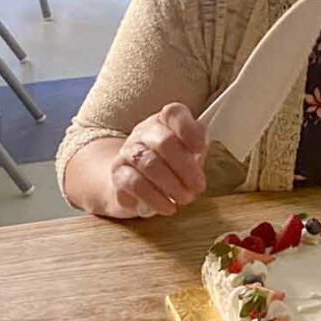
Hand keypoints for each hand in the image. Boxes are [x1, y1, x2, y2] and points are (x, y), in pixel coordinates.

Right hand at [109, 103, 207, 218]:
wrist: (130, 182)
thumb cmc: (167, 165)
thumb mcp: (186, 152)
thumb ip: (197, 146)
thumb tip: (203, 144)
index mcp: (163, 121)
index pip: (174, 114)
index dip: (189, 129)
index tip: (200, 148)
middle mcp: (143, 133)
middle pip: (164, 142)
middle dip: (186, 167)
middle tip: (198, 186)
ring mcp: (128, 152)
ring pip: (150, 164)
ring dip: (172, 185)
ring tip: (186, 198)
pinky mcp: (118, 174)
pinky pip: (136, 185)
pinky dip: (155, 198)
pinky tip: (168, 207)